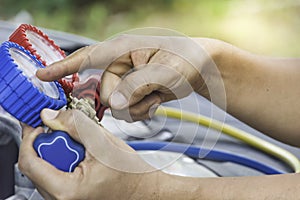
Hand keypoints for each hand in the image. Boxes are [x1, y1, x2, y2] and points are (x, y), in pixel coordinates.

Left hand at [18, 109, 160, 199]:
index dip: (30, 137)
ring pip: (44, 168)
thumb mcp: (102, 142)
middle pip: (37, 164)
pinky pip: (53, 174)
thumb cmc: (129, 173)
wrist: (141, 189)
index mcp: (66, 190)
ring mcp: (63, 198)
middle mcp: (60, 199)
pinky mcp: (67, 196)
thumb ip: (74, 125)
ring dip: (58, 151)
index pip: (29, 162)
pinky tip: (82, 157)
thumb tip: (49, 115)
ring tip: (83, 150)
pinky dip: (63, 160)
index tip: (40, 124)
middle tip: (73, 137)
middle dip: (51, 144)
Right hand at [37, 35, 221, 121]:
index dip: (61, 67)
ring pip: (116, 106)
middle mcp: (121, 65)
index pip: (84, 57)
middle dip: (124, 100)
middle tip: (147, 94)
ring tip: (155, 96)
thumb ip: (135, 86)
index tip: (41, 75)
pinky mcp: (135, 92)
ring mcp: (127, 80)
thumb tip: (111, 104)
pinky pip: (128, 110)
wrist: (200, 67)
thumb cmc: (186, 59)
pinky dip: (142, 111)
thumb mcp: (163, 71)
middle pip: (103, 92)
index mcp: (122, 50)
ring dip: (136, 107)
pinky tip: (156, 101)